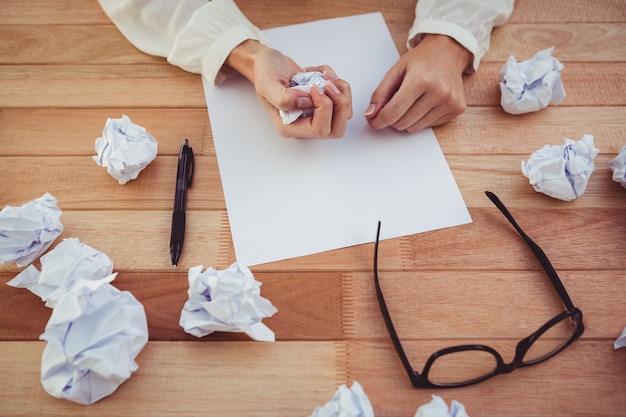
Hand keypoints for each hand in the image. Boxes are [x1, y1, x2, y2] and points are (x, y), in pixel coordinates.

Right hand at [226, 40, 351, 138]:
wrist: (270, 63)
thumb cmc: (266, 72)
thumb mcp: (267, 82)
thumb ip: (283, 97)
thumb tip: (306, 102)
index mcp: (289, 127)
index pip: (319, 128)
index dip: (323, 106)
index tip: (314, 87)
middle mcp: (304, 126)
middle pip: (337, 129)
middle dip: (340, 103)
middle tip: (328, 83)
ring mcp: (315, 116)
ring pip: (345, 115)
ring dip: (341, 91)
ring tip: (324, 75)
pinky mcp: (324, 106)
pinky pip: (343, 101)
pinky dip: (338, 84)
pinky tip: (322, 74)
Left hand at [364, 34, 471, 132]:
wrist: (449, 50)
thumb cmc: (422, 60)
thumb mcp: (396, 70)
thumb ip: (380, 93)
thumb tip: (370, 114)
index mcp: (420, 80)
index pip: (393, 112)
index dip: (378, 121)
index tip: (373, 121)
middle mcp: (438, 92)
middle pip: (402, 123)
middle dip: (393, 118)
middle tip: (394, 105)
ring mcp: (450, 102)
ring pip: (415, 128)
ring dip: (407, 119)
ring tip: (411, 101)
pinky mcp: (457, 108)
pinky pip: (429, 125)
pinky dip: (422, 118)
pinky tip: (426, 102)